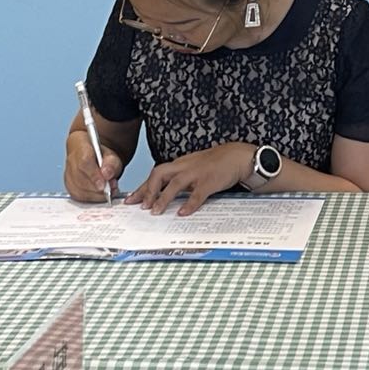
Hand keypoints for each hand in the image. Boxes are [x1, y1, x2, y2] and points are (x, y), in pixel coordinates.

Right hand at [63, 130, 121, 201]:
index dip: (94, 175)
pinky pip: (78, 197)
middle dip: (97, 188)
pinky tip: (101, 195)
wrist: (94, 157)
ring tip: (109, 191)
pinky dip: (91, 198)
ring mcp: (68, 175)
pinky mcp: (69, 187)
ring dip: (95, 195)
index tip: (103, 185)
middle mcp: (71, 161)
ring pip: (78, 190)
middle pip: (80, 178)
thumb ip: (111, 164)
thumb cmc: (101, 156)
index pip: (84, 162)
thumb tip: (107, 174)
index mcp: (81, 146)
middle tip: (111, 189)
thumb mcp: (112, 156)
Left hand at [127, 142, 254, 215]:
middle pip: (160, 173)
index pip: (156, 173)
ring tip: (155, 212)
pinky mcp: (210, 181)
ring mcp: (197, 173)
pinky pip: (197, 194)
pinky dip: (189, 204)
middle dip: (148, 190)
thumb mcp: (194, 166)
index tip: (130, 200)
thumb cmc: (216, 162)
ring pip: (175, 184)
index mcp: (181, 163)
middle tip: (141, 207)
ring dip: (163, 198)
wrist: (238, 156)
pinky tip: (182, 213)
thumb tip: (164, 193)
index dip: (142, 187)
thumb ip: (180, 176)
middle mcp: (185, 166)